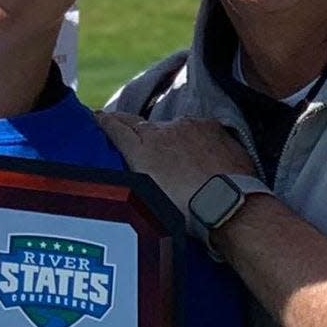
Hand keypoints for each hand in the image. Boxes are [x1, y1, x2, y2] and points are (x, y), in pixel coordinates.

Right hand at [96, 113, 254, 220]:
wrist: (227, 203)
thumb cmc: (187, 209)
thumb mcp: (149, 195)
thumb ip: (136, 172)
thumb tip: (132, 166)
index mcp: (143, 147)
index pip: (118, 127)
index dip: (107, 122)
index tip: (99, 117)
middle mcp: (163, 131)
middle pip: (143, 125)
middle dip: (134, 128)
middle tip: (128, 132)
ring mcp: (189, 127)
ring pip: (173, 129)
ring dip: (172, 140)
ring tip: (177, 162)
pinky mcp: (212, 128)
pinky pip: (199, 131)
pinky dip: (197, 141)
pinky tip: (201, 158)